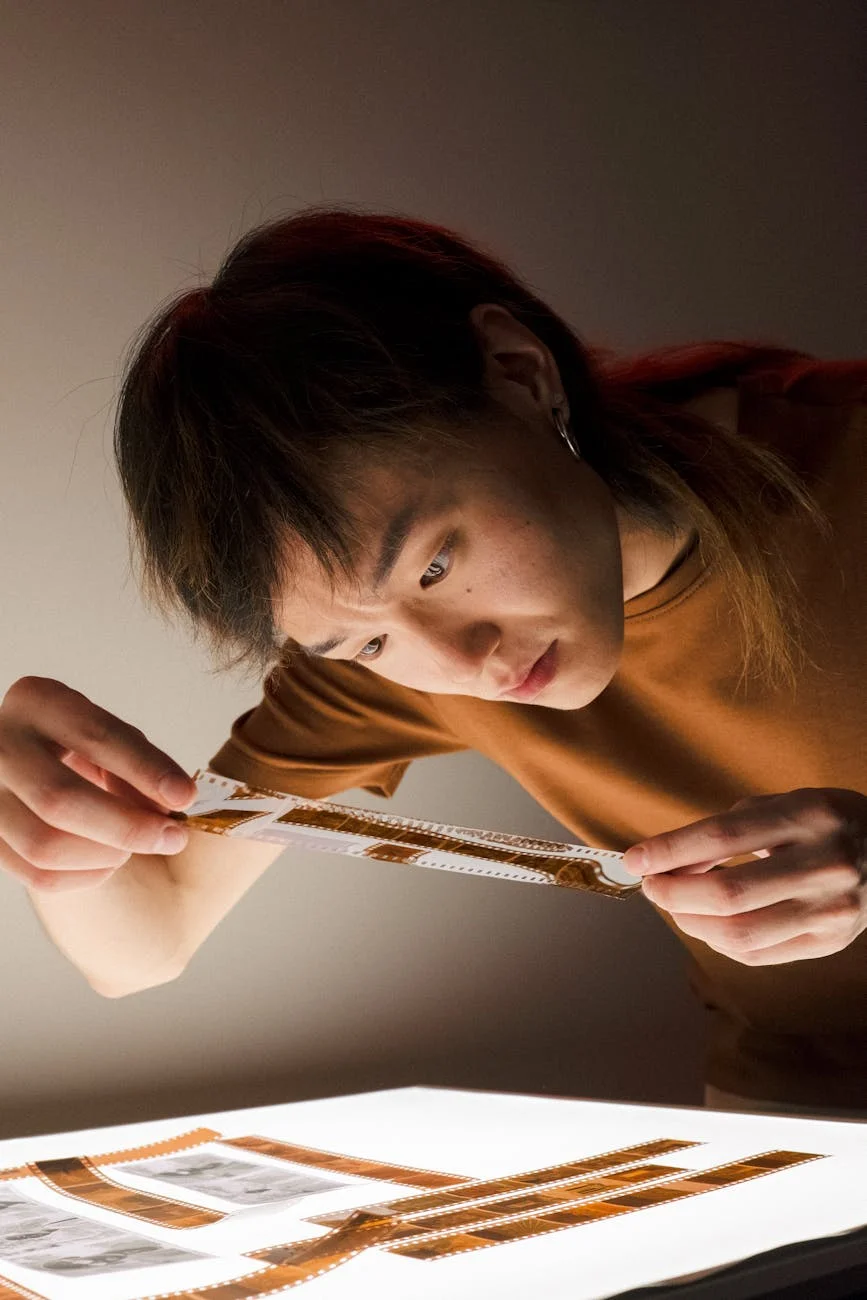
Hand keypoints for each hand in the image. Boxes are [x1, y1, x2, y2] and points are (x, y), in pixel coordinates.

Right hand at [0, 677, 196, 891]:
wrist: (23, 760)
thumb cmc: (75, 745)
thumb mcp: (106, 735)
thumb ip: (139, 763)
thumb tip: (171, 807)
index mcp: (37, 702)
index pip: (96, 737)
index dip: (144, 769)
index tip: (184, 796)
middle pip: (60, 799)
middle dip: (127, 826)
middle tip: (173, 837)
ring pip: (45, 846)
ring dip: (106, 854)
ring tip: (134, 845)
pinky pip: (38, 875)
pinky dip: (86, 875)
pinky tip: (109, 860)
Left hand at [622, 788, 866, 965]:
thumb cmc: (823, 823)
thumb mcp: (783, 804)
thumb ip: (728, 828)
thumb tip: (667, 860)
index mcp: (809, 816)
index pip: (725, 836)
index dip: (671, 851)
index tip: (636, 860)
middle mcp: (824, 865)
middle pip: (729, 894)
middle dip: (674, 893)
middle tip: (652, 885)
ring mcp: (830, 911)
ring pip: (741, 934)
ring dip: (691, 922)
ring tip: (675, 905)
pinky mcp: (829, 943)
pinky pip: (758, 954)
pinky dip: (718, 942)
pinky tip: (706, 923)